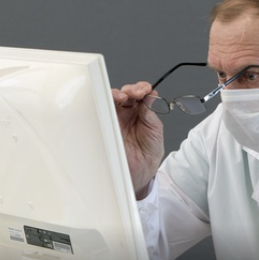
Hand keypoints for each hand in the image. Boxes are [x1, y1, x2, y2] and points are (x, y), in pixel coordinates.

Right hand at [112, 82, 163, 198]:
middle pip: (125, 93)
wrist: (141, 170)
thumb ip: (150, 112)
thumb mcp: (155, 129)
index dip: (142, 88)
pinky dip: (106, 104)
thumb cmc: (149, 152)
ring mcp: (115, 119)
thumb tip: (152, 95)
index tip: (147, 89)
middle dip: (131, 89)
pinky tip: (112, 103)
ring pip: (112, 100)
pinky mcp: (106, 126)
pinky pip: (103, 112)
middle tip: (137, 93)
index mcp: (141, 112)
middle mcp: (127, 113)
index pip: (140, 94)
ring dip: (117, 94)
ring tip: (125, 96)